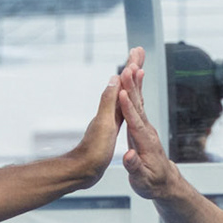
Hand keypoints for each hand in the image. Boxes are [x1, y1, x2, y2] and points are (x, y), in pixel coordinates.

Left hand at [68, 47, 143, 185]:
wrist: (84, 170)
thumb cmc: (93, 151)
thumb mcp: (104, 125)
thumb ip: (109, 101)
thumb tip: (114, 78)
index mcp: (110, 108)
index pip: (124, 82)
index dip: (131, 67)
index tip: (137, 51)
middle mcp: (109, 111)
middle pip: (124, 85)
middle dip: (131, 68)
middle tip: (138, 52)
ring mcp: (110, 120)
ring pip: (124, 95)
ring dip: (131, 81)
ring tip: (137, 69)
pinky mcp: (110, 130)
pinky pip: (123, 109)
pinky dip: (128, 100)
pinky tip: (129, 100)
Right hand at [118, 52, 182, 200]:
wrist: (164, 183)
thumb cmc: (152, 183)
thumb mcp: (141, 180)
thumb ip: (134, 167)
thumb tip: (128, 156)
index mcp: (145, 142)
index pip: (135, 122)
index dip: (129, 107)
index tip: (123, 93)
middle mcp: (147, 131)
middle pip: (139, 105)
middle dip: (133, 86)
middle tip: (128, 67)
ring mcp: (146, 127)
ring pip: (139, 101)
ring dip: (135, 83)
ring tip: (131, 64)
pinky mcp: (142, 126)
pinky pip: (137, 104)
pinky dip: (134, 90)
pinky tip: (131, 79)